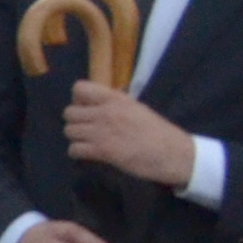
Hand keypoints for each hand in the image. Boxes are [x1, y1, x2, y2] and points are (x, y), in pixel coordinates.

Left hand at [63, 79, 200, 193]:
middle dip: (75, 122)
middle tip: (87, 129)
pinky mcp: (102, 151)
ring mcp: (102, 131)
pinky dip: (78, 153)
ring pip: (69, 131)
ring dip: (76, 137)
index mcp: (115, 99)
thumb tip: (98, 103)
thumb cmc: (159, 132)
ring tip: (88, 142)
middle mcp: (105, 112)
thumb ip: (115, 104)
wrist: (174, 154)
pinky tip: (89, 154)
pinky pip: (74, 149)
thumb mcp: (136, 108)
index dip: (78, 100)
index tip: (87, 109)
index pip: (79, 88)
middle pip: (68, 112)